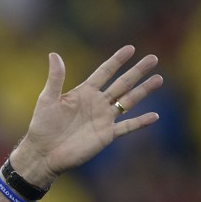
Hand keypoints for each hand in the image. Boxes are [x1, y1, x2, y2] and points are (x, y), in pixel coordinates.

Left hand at [12, 45, 162, 186]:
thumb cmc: (42, 126)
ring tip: (158, 79)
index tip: (130, 48)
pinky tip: (154, 116)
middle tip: (153, 58)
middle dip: (137, 71)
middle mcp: (97, 103)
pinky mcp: (106, 135)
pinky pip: (127, 127)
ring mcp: (103, 119)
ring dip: (143, 90)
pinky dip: (140, 122)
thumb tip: (53, 54)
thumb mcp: (47, 99)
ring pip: (128, 101)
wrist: (43, 153)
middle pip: (122, 84)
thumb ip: (55, 78)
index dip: (117, 61)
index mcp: (84, 92)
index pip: (104, 72)